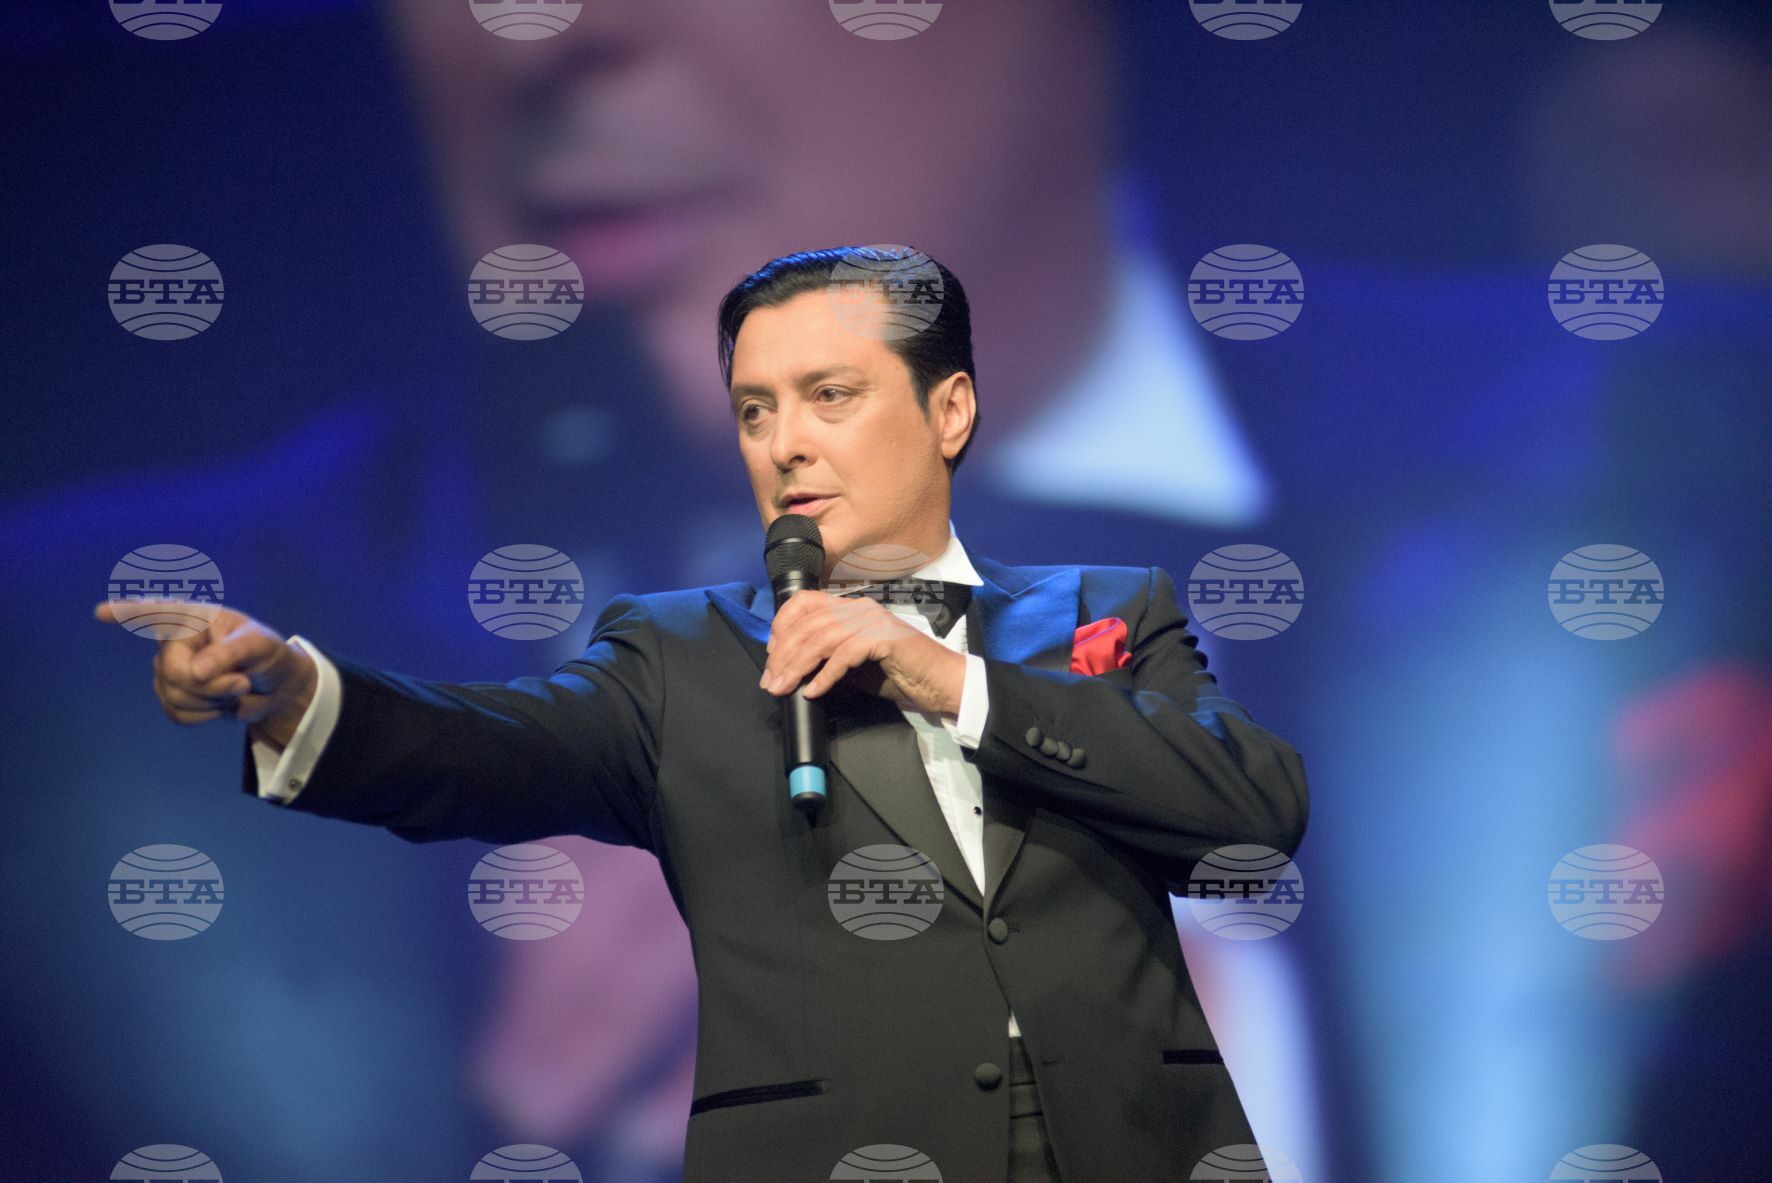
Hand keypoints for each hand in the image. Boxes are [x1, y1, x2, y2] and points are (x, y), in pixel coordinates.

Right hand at [92, 598, 317, 750]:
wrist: (274, 686)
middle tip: (241, 683)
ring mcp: (168, 668)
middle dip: (213, 686)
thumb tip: (195, 672)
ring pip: (177, 696)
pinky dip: (206, 714)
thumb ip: (229, 654)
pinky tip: (220, 703)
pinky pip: (178, 714)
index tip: (102, 613)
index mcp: (194, 618)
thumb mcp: (260, 645)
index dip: (129, 612)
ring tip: (234, 688)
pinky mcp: (170, 695)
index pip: (158, 612)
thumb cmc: (267, 653)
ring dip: (214, 700)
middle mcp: (174, 641)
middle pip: (175, 672)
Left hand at [760, 590, 965, 714]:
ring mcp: (871, 620)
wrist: (938, 681)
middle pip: (807, 624)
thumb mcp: (852, 664)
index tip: (771, 655)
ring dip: (797, 666)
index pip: (804, 602)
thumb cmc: (897, 673)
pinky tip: (813, 691)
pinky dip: (825, 675)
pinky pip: (844, 655)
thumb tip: (792, 670)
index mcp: (849, 607)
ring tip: (784, 688)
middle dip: (783, 655)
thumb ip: (826, 659)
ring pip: (821, 638)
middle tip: (771, 682)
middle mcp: (858, 608)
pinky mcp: (883, 638)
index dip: (781, 625)